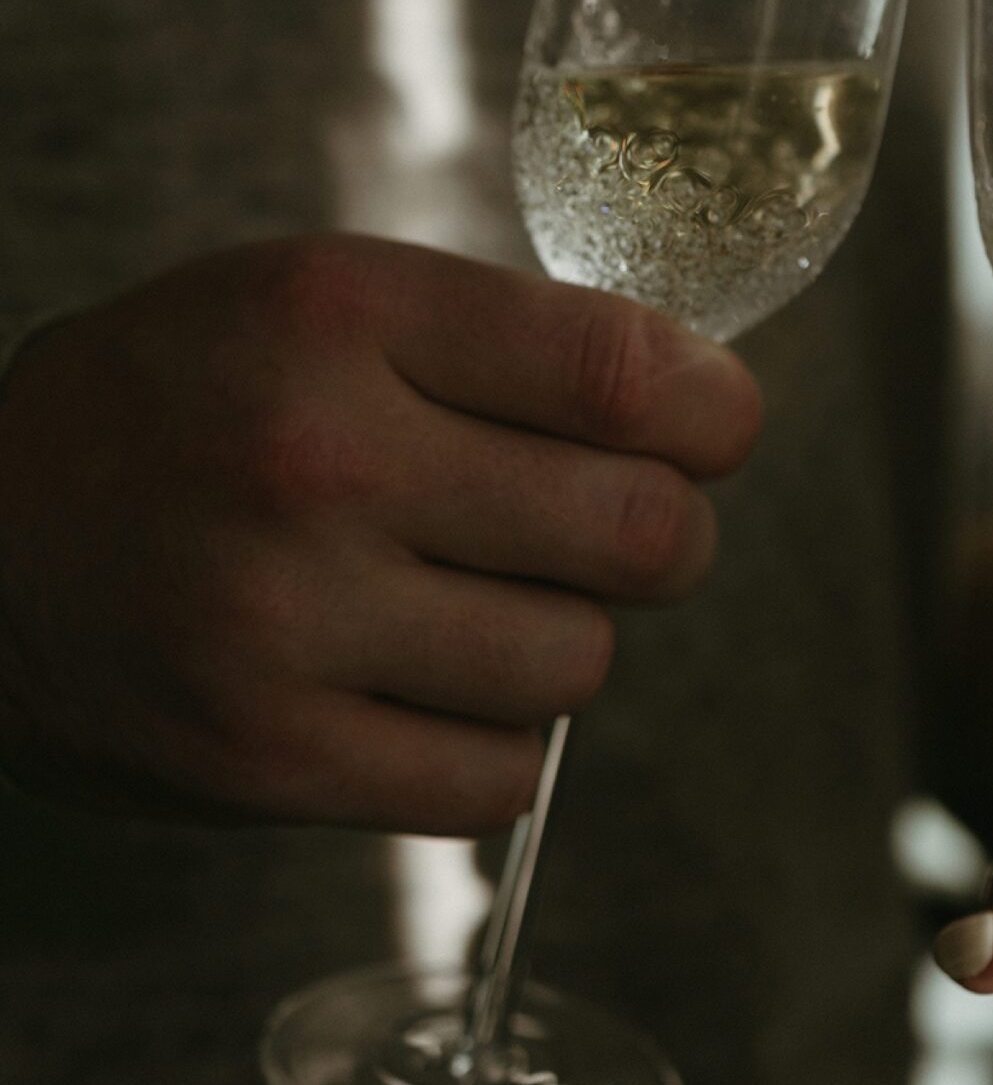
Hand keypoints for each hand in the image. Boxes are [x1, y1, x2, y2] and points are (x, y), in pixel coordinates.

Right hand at [0, 236, 759, 832]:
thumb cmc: (184, 404)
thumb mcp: (321, 302)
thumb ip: (502, 342)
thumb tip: (701, 414)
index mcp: (344, 316)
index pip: (624, 373)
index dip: (716, 415)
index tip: (716, 431)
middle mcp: (319, 460)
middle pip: (639, 533)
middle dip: (662, 537)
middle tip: (617, 532)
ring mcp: (287, 620)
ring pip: (576, 665)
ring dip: (559, 643)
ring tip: (474, 606)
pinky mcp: (266, 758)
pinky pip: (495, 782)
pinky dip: (491, 746)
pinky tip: (426, 691)